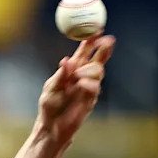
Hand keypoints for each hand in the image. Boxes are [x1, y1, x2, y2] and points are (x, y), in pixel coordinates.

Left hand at [35, 34, 114, 151]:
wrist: (52, 128)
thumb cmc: (49, 107)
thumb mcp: (50, 89)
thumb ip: (60, 75)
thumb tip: (67, 61)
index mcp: (71, 69)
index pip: (84, 51)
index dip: (91, 40)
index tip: (98, 29)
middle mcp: (82, 76)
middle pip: (98, 58)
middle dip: (103, 48)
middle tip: (108, 40)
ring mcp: (88, 87)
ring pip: (98, 70)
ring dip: (88, 70)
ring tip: (76, 79)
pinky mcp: (91, 99)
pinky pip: (94, 87)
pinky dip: (88, 83)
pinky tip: (80, 85)